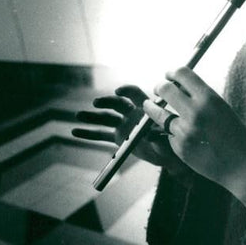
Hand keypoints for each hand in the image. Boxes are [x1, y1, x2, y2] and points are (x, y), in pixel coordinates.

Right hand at [72, 85, 194, 182]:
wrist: (166, 154)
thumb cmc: (171, 144)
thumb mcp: (166, 141)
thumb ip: (159, 138)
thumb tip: (151, 136)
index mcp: (145, 108)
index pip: (134, 94)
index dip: (127, 91)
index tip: (118, 91)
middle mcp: (132, 113)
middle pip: (116, 104)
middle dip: (106, 102)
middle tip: (96, 103)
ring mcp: (123, 124)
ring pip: (105, 118)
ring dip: (92, 116)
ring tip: (78, 115)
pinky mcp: (118, 137)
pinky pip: (101, 135)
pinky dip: (88, 134)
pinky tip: (75, 132)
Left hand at [143, 67, 245, 209]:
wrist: (243, 167)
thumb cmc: (236, 136)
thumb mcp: (222, 109)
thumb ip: (201, 98)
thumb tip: (178, 87)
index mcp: (209, 98)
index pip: (182, 73)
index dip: (172, 72)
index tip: (169, 75)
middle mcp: (195, 112)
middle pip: (165, 89)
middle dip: (159, 87)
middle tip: (159, 89)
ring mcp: (184, 130)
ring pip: (158, 113)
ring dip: (152, 107)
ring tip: (149, 105)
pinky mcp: (179, 147)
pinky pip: (169, 133)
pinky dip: (171, 132)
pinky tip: (182, 136)